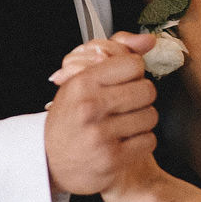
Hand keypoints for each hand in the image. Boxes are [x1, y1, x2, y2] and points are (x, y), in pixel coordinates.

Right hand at [45, 36, 158, 197]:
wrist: (50, 161)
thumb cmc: (70, 117)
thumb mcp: (80, 79)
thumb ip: (114, 53)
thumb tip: (148, 40)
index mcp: (81, 83)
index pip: (133, 64)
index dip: (133, 73)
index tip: (125, 81)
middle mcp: (90, 107)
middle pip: (147, 90)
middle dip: (140, 97)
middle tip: (127, 103)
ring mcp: (101, 135)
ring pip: (150, 116)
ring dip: (142, 120)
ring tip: (124, 123)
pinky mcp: (112, 158)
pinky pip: (149, 141)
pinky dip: (142, 141)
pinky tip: (125, 140)